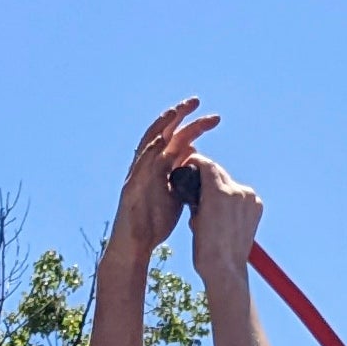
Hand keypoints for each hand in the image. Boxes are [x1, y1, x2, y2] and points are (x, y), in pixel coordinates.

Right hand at [106, 98, 218, 267]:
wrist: (136, 245)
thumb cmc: (155, 220)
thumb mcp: (176, 193)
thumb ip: (185, 175)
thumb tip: (199, 157)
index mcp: (164, 165)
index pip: (181, 138)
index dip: (196, 126)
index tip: (216, 118)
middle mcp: (150, 165)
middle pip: (165, 132)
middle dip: (180, 115)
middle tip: (196, 101)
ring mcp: (139, 175)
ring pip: (148, 143)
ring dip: (161, 126)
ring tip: (174, 112)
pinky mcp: (130, 189)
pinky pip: (138, 167)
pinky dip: (148, 153)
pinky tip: (158, 142)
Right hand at [176, 153, 260, 284]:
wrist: (226, 269)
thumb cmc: (205, 249)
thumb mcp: (194, 218)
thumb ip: (197, 198)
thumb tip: (199, 189)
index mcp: (219, 192)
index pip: (207, 165)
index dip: (196, 162)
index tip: (190, 164)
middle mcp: (237, 191)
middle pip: (219, 173)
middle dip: (208, 176)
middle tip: (198, 183)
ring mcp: (250, 199)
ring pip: (231, 184)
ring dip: (221, 188)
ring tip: (212, 204)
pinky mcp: (257, 206)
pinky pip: (242, 195)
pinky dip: (234, 198)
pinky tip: (226, 212)